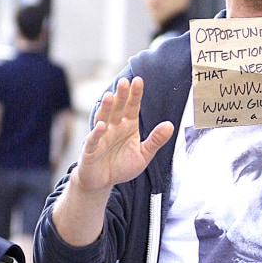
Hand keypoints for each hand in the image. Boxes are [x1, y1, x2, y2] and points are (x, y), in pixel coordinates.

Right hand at [74, 77, 173, 192]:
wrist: (102, 182)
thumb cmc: (121, 166)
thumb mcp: (143, 155)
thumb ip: (155, 140)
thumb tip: (170, 125)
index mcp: (127, 125)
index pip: (132, 107)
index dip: (135, 94)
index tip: (138, 80)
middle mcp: (113, 127)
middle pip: (117, 108)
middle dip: (120, 95)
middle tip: (124, 81)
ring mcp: (101, 136)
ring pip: (103, 118)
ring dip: (106, 108)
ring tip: (110, 96)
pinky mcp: (91, 149)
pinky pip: (94, 139)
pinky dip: (96, 133)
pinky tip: (101, 125)